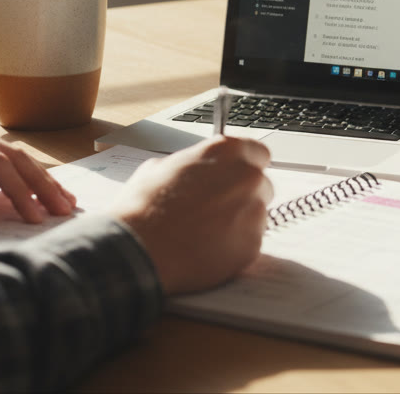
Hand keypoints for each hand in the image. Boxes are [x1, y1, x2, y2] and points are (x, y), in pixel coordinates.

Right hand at [113, 136, 272, 294]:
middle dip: (243, 194)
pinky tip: (208, 247)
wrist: (138, 248)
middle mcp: (247, 177)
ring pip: (257, 214)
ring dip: (240, 220)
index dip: (246, 165)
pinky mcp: (253, 244)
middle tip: (216, 208)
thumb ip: (191, 164)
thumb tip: (195, 170)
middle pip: (260, 184)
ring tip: (206, 231)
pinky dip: (235, 245)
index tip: (237, 175)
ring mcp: (254, 211)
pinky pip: (251, 241)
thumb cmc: (143, 208)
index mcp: (227, 151)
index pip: (258, 152)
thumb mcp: (160, 167)